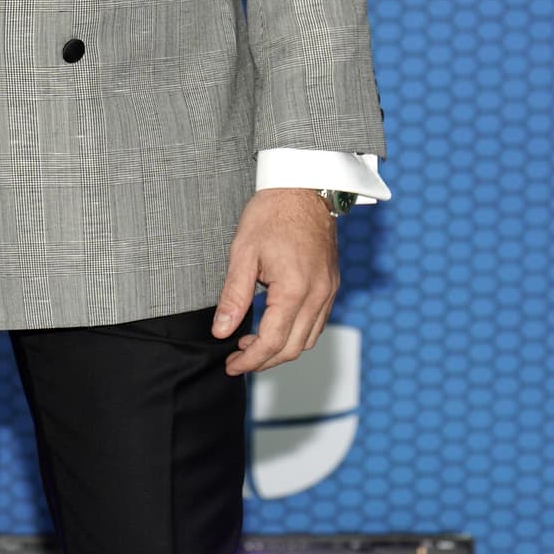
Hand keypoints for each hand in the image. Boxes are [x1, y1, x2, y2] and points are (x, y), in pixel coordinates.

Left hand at [211, 188, 339, 376]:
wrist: (302, 187)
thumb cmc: (271, 214)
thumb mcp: (242, 252)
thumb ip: (233, 296)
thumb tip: (222, 331)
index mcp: (295, 288)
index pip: (273, 342)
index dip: (250, 360)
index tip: (231, 366)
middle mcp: (319, 294)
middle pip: (294, 348)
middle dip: (264, 361)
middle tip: (237, 359)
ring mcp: (329, 290)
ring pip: (309, 339)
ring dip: (281, 350)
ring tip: (251, 345)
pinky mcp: (332, 285)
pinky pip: (317, 323)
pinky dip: (296, 334)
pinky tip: (275, 326)